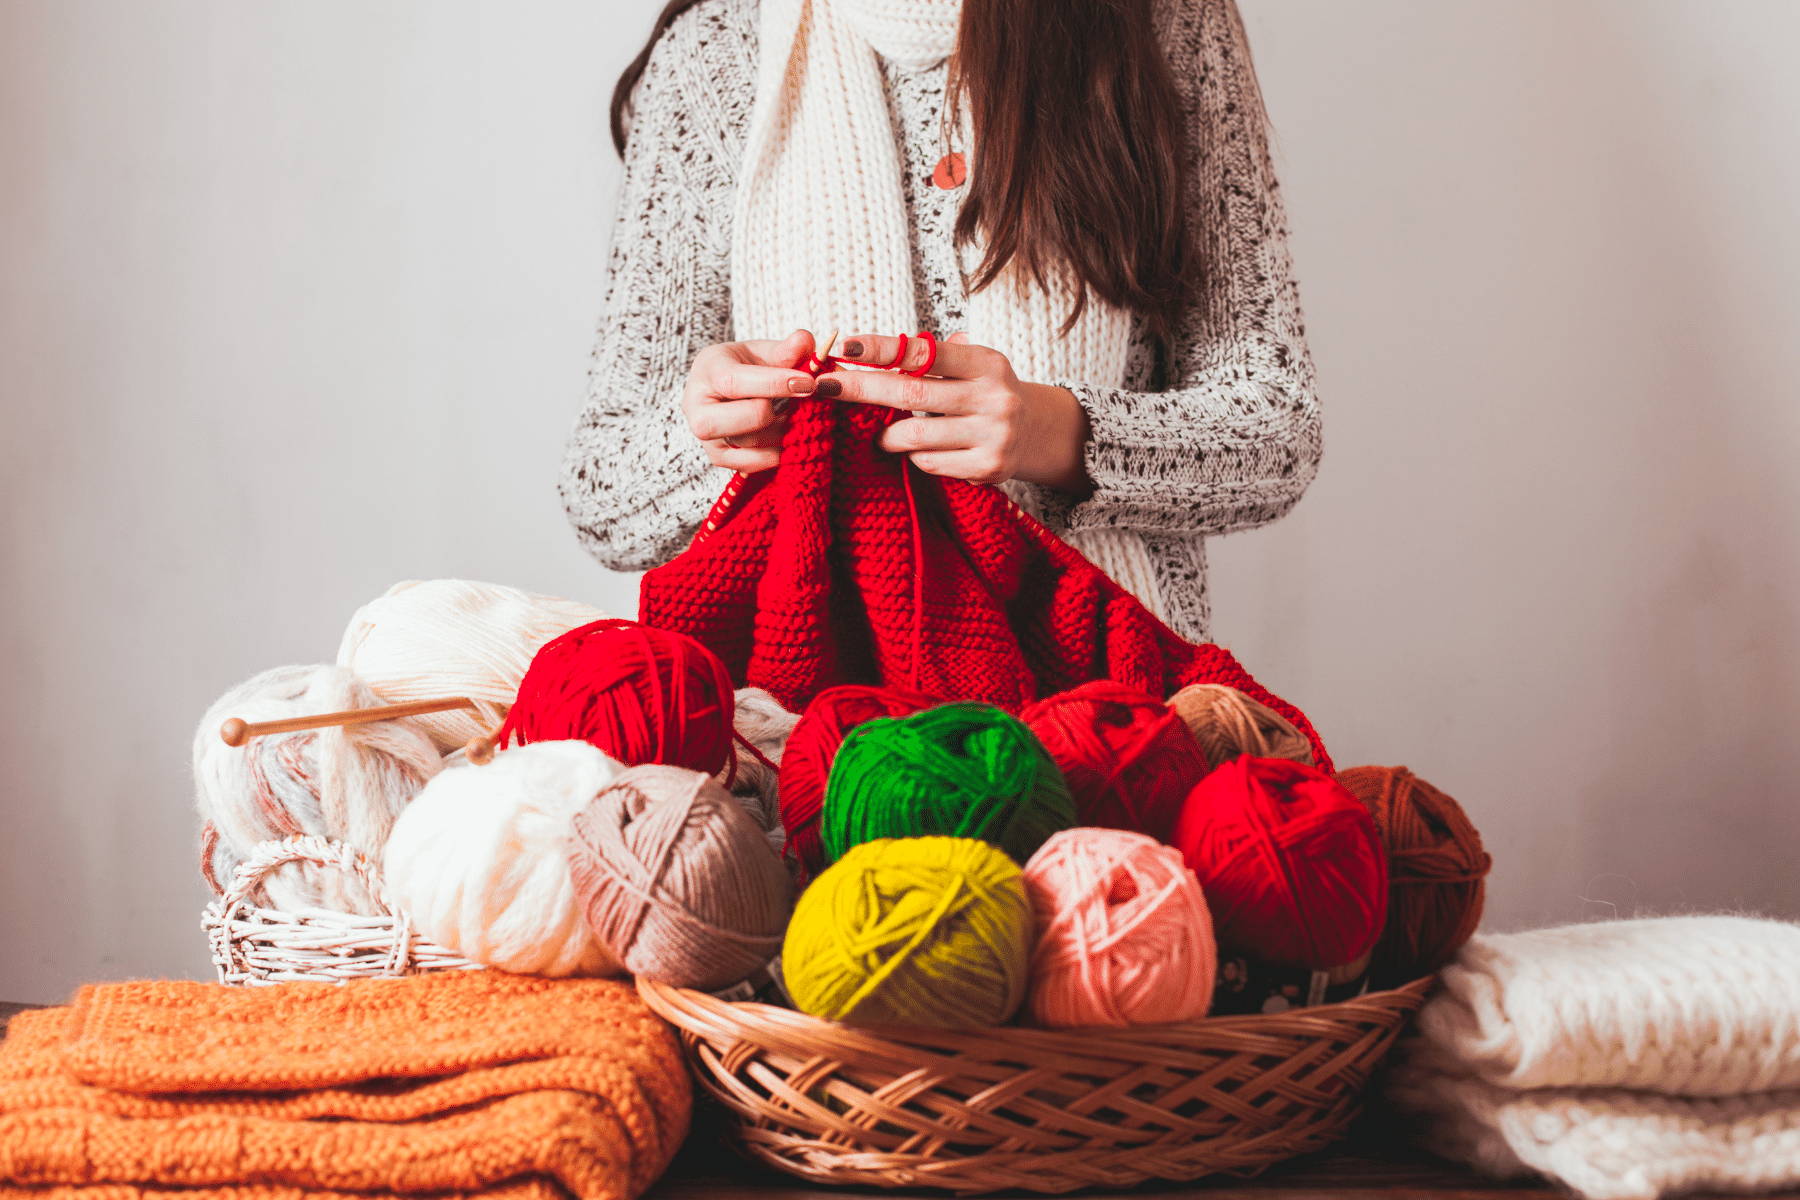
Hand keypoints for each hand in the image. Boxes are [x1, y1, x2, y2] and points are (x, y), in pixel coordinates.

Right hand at [682, 329, 817, 472]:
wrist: (727, 389)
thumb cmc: (747, 367)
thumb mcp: (765, 351)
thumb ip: (786, 349)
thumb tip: (804, 340)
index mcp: (707, 369)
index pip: (736, 382)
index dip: (775, 383)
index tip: (809, 383)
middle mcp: (696, 404)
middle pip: (742, 417)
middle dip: (775, 410)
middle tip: (795, 402)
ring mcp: (704, 435)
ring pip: (749, 443)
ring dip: (780, 432)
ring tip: (791, 416)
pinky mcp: (716, 457)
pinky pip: (749, 465)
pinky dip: (774, 454)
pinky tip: (786, 437)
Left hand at [817, 333, 1091, 490]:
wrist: (1037, 432)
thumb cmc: (984, 391)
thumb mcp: (971, 365)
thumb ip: (927, 358)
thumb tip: (855, 351)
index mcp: (986, 362)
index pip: (923, 353)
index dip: (881, 349)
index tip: (844, 346)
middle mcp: (994, 397)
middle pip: (911, 394)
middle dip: (861, 389)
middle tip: (824, 387)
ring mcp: (993, 435)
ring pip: (914, 436)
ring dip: (886, 434)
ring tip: (880, 432)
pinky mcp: (988, 468)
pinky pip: (929, 463)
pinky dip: (913, 456)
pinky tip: (917, 450)